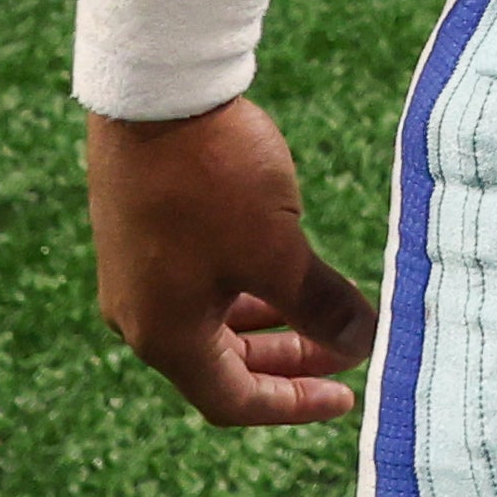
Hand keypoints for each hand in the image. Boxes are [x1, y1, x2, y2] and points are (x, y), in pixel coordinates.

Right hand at [87, 98, 376, 423]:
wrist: (154, 91)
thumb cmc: (213, 180)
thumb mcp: (279, 251)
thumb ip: (320, 306)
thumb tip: (361, 344)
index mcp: (167, 335)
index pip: (233, 400)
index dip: (293, 405)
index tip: (346, 398)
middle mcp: (140, 314)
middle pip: (221, 365)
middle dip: (289, 361)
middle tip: (346, 348)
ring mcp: (135, 272)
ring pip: (210, 321)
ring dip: (269, 323)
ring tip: (322, 310)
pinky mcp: (140, 231)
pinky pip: (197, 283)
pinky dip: (244, 288)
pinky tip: (280, 266)